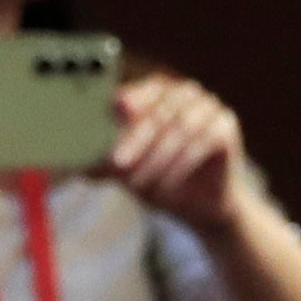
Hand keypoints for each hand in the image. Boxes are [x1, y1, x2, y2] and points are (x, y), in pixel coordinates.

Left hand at [107, 71, 255, 233]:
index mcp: (157, 92)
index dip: (124, 104)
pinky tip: (168, 188)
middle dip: (135, 141)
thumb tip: (75, 168)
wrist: (204, 207)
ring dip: (156, 159)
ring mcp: (208, 106)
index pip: (137, 93)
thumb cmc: (162, 180)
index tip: (112, 113)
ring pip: (179, 129)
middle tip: (117, 165)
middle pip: (157, 112)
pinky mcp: (226, 126)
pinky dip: (181, 167)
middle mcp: (184, 92)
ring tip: (140, 186)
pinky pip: (201, 143)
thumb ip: (106, 163)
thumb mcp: (129, 171)